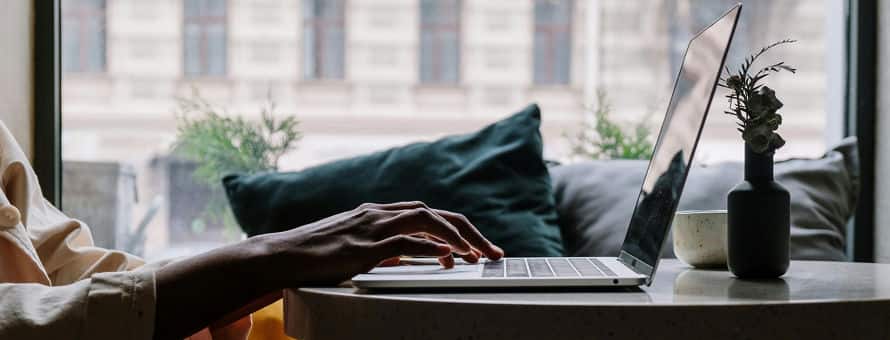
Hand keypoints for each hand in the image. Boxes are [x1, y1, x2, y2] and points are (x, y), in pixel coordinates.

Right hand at [257, 201, 503, 286]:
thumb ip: (383, 248)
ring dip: (457, 237)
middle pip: (436, 213)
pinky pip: (402, 242)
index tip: (478, 247)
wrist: (280, 255)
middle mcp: (378, 214)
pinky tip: (447, 256)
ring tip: (478, 255)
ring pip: (425, 220)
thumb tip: (411, 257)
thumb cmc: (314, 255)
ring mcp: (370, 228)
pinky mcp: (361, 247)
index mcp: (379, 213)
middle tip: (493, 252)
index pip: (429, 213)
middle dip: (469, 231)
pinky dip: (428, 247)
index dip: (458, 228)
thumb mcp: (356, 247)